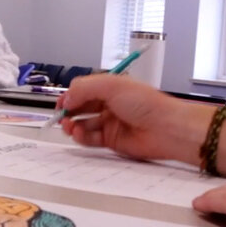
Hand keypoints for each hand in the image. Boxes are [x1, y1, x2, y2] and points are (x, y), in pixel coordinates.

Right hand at [59, 74, 212, 163]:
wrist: (166, 128)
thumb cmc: (145, 103)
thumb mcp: (111, 86)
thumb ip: (84, 89)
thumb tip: (66, 99)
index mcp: (110, 87)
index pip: (82, 90)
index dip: (69, 97)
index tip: (59, 105)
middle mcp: (109, 104)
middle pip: (81, 108)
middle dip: (68, 112)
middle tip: (61, 118)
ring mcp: (110, 123)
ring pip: (83, 124)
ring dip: (73, 125)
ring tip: (70, 127)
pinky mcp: (112, 141)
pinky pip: (91, 139)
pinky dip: (82, 137)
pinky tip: (79, 134)